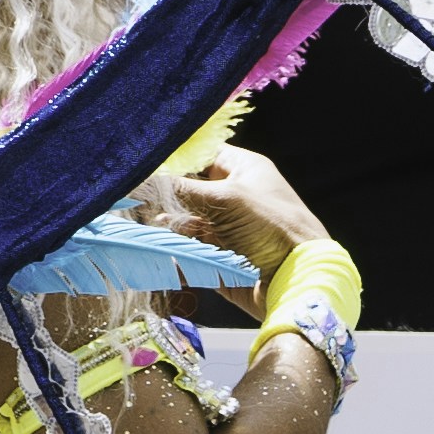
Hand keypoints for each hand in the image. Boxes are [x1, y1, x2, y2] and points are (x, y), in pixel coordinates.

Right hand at [146, 142, 331, 287]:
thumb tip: (141, 177)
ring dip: (168, 225)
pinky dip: (175, 249)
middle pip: (188, 189)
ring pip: (185, 221)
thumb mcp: (225, 199)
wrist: (297, 280)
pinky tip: (160, 248)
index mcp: (243, 170)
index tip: (143, 161)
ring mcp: (226, 228)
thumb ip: (180, 189)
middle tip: (137, 196)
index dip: (175, 157)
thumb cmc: (272, 226)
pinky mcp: (219, 257)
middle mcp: (233, 196)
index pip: (202, 154)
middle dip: (165, 195)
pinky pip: (190, 249)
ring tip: (150, 227)